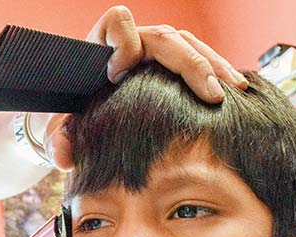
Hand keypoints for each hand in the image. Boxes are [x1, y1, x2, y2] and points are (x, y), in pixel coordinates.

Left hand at [42, 6, 248, 169]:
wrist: (81, 111)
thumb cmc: (70, 115)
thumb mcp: (60, 128)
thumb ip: (58, 140)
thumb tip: (62, 155)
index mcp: (101, 46)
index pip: (116, 23)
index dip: (121, 43)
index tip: (118, 74)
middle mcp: (132, 41)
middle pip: (166, 37)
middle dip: (191, 64)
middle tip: (211, 95)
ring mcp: (155, 50)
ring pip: (189, 45)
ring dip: (214, 67)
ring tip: (235, 91)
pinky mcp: (171, 65)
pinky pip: (199, 58)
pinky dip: (218, 73)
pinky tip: (237, 92)